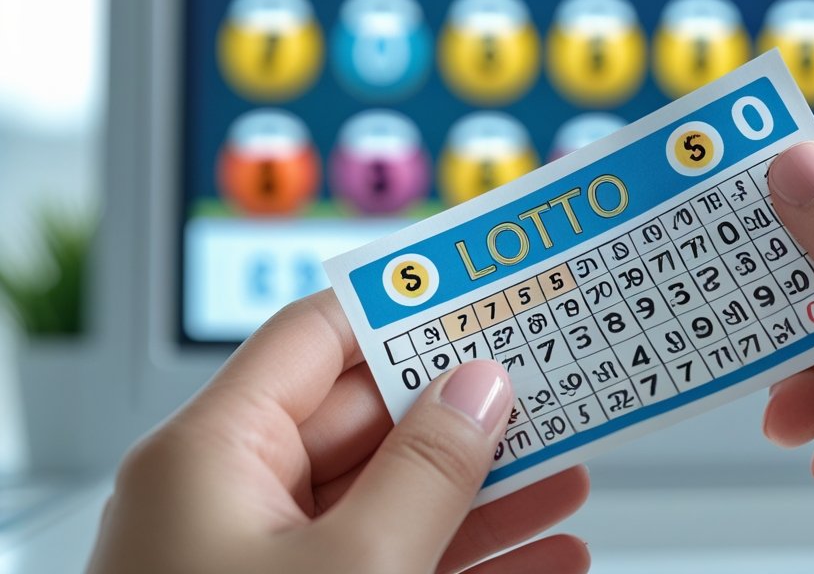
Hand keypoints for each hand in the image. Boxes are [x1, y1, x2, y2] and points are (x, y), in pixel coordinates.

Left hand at [87, 290, 590, 573]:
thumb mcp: (353, 570)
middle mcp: (231, 499)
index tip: (485, 296)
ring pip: (393, 499)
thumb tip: (480, 387)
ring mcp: (266, 566)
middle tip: (553, 390)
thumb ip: (426, 470)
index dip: (406, 309)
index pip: (319, 338)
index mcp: (212, 455)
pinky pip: (395, 565)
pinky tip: (545, 559)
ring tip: (570, 476)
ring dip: (487, 494)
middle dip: (469, 413)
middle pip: (368, 422)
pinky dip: (469, 562)